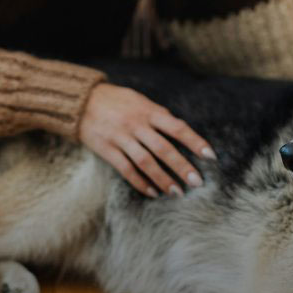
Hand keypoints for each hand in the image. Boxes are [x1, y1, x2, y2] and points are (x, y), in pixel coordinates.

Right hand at [78, 83, 214, 196]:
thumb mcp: (140, 100)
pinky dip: (140, 183)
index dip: (195, 142)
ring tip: (177, 193)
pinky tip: (153, 192)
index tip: (210, 156)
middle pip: (163, 149)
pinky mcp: (107, 150)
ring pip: (146, 163)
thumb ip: (158, 115)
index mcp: (148, 111)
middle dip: (182, 167)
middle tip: (197, 183)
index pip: (177, 128)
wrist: (81, 101)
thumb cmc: (117, 100)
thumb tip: (180, 132)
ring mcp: (121, 138)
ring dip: (163, 179)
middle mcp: (136, 125)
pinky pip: (126, 170)